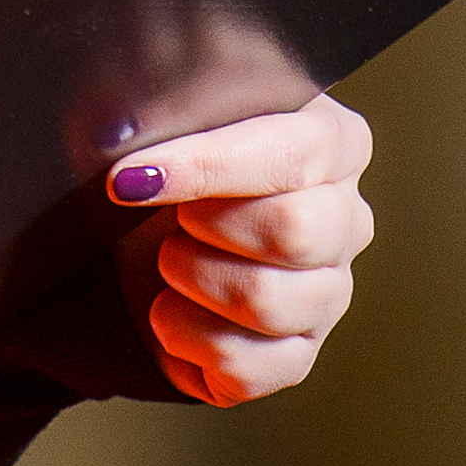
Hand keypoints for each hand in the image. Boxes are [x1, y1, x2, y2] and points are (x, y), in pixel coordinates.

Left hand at [106, 93, 374, 405]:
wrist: (145, 238)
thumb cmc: (170, 161)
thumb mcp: (166, 112)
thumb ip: (164, 98)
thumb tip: (120, 122)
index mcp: (333, 142)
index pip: (291, 153)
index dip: (205, 166)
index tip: (128, 176)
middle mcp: (345, 219)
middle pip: (294, 230)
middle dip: (203, 226)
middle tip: (166, 218)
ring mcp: (327, 293)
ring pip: (268, 302)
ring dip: (191, 280)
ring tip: (166, 261)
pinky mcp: (295, 356)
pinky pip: (250, 366)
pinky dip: (188, 340)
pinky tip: (169, 311)